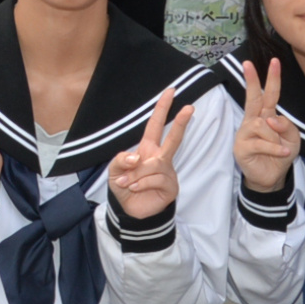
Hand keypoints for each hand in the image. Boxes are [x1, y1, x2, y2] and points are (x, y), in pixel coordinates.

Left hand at [105, 86, 194, 223]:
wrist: (129, 211)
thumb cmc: (124, 186)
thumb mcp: (114, 171)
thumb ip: (120, 160)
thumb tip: (137, 156)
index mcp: (148, 150)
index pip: (155, 125)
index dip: (162, 108)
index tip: (170, 92)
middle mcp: (160, 158)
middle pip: (173, 138)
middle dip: (181, 122)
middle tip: (190, 108)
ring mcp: (168, 173)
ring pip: (154, 165)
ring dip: (136, 174)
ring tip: (127, 183)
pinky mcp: (171, 187)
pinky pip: (156, 179)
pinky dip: (141, 183)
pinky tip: (135, 189)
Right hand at [234, 57, 298, 197]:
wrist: (271, 177)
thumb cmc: (280, 154)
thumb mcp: (292, 139)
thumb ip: (287, 126)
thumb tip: (271, 119)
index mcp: (265, 115)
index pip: (267, 94)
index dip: (270, 79)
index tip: (273, 61)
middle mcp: (253, 121)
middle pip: (253, 98)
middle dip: (251, 80)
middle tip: (247, 63)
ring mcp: (245, 133)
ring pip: (262, 124)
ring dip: (276, 136)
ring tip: (282, 148)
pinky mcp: (241, 147)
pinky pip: (261, 142)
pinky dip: (275, 147)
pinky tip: (283, 152)